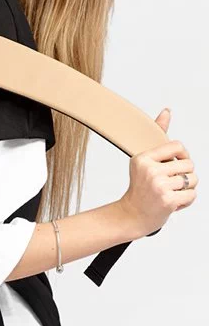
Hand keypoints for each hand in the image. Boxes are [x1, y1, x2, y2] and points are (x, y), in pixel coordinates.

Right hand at [117, 108, 198, 237]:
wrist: (131, 215)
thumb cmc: (141, 187)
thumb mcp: (145, 160)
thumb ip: (159, 135)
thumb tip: (167, 110)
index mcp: (143, 158)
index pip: (177, 146)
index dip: (182, 155)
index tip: (176, 164)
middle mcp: (150, 170)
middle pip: (189, 164)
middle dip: (185, 175)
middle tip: (171, 183)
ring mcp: (159, 186)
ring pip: (192, 180)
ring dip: (187, 188)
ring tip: (173, 193)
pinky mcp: (167, 201)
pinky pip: (192, 195)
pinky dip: (186, 201)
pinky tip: (173, 203)